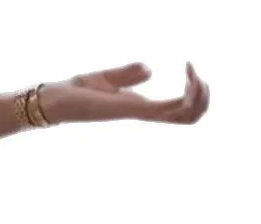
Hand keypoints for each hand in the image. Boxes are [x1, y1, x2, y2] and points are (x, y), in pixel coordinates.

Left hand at [39, 62, 209, 125]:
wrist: (57, 100)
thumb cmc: (77, 92)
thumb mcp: (109, 79)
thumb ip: (130, 74)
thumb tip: (150, 70)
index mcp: (139, 107)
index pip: (178, 110)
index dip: (194, 92)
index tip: (191, 69)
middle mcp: (142, 114)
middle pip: (188, 118)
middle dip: (204, 97)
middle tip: (197, 75)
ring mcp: (138, 113)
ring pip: (184, 116)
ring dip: (199, 95)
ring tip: (194, 75)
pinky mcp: (132, 109)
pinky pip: (168, 109)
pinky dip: (185, 93)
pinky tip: (187, 75)